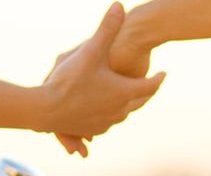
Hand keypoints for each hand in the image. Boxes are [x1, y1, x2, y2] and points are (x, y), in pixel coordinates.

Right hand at [40, 4, 163, 155]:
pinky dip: (113, 114)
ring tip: (132, 96)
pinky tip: (110, 110)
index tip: (164, 73)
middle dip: (147, 92)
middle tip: (152, 85)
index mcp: (124, 91)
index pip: (150, 86)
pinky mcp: (93, 130)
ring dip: (130, 103)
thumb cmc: (69, 80)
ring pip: (125, 113)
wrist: (46, 110)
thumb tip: (119, 5)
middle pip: (140, 101)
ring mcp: (107, 123)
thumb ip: (106, 29)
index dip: (159, 78)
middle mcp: (119, 110)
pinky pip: (109, 122)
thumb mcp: (90, 50)